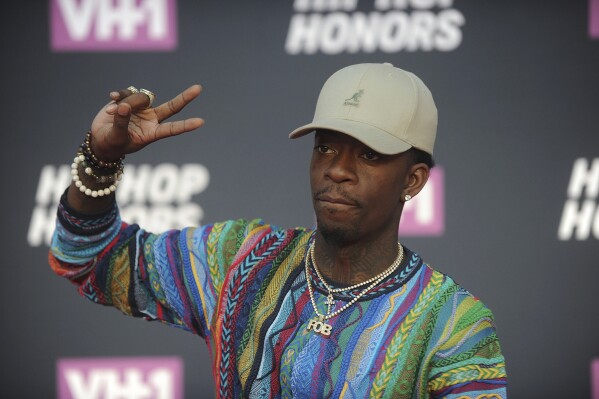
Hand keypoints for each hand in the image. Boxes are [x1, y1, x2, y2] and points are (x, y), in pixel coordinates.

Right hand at [89, 85, 203, 160]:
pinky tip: (112, 98)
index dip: (186, 126)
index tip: (201, 122)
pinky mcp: (130, 100)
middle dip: (185, 98)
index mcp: (152, 133)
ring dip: (127, 102)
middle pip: (172, 107)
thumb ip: (121, 123)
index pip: (172, 129)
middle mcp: (151, 119)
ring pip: (142, 97)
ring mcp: (143, 109)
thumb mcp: (116, 137)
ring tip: (111, 112)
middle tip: (199, 88)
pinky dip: (120, 95)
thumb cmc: (112, 143)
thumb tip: (124, 106)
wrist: (101, 137)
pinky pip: (129, 92)